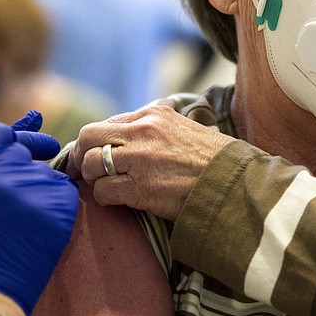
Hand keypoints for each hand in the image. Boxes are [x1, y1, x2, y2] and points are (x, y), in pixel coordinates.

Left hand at [68, 104, 233, 220]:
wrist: (235, 184)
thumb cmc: (214, 160)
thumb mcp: (185, 128)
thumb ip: (155, 128)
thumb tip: (128, 138)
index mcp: (154, 115)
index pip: (108, 123)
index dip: (95, 142)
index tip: (92, 155)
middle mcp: (143, 132)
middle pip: (89, 137)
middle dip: (80, 155)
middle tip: (82, 171)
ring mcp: (140, 160)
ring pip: (90, 164)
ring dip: (92, 178)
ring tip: (104, 186)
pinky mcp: (140, 189)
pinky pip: (102, 191)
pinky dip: (104, 197)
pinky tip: (118, 200)